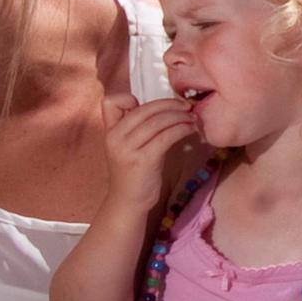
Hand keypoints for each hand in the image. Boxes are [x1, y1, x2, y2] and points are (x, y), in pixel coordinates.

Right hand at [99, 94, 200, 214]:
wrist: (128, 202)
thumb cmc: (134, 172)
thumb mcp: (128, 146)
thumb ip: (137, 127)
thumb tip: (165, 108)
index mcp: (110, 131)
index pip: (111, 102)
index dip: (129, 98)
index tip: (151, 107)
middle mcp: (115, 137)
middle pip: (144, 109)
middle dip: (169, 104)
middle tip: (186, 107)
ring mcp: (127, 149)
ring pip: (157, 121)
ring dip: (179, 116)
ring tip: (192, 118)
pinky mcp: (143, 160)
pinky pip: (166, 136)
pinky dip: (181, 129)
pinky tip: (190, 130)